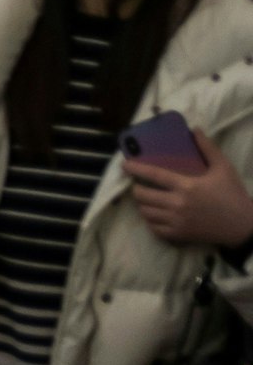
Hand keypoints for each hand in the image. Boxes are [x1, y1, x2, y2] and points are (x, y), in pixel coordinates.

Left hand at [123, 127, 252, 248]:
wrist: (243, 226)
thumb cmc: (233, 195)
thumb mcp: (224, 168)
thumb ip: (208, 148)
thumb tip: (195, 129)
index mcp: (186, 186)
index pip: (154, 175)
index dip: (136, 169)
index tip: (124, 164)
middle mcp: (178, 204)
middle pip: (143, 196)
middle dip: (137, 189)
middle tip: (139, 185)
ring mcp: (177, 221)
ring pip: (146, 212)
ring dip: (142, 204)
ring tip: (146, 199)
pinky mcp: (179, 235)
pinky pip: (154, 228)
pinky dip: (150, 221)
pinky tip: (155, 215)